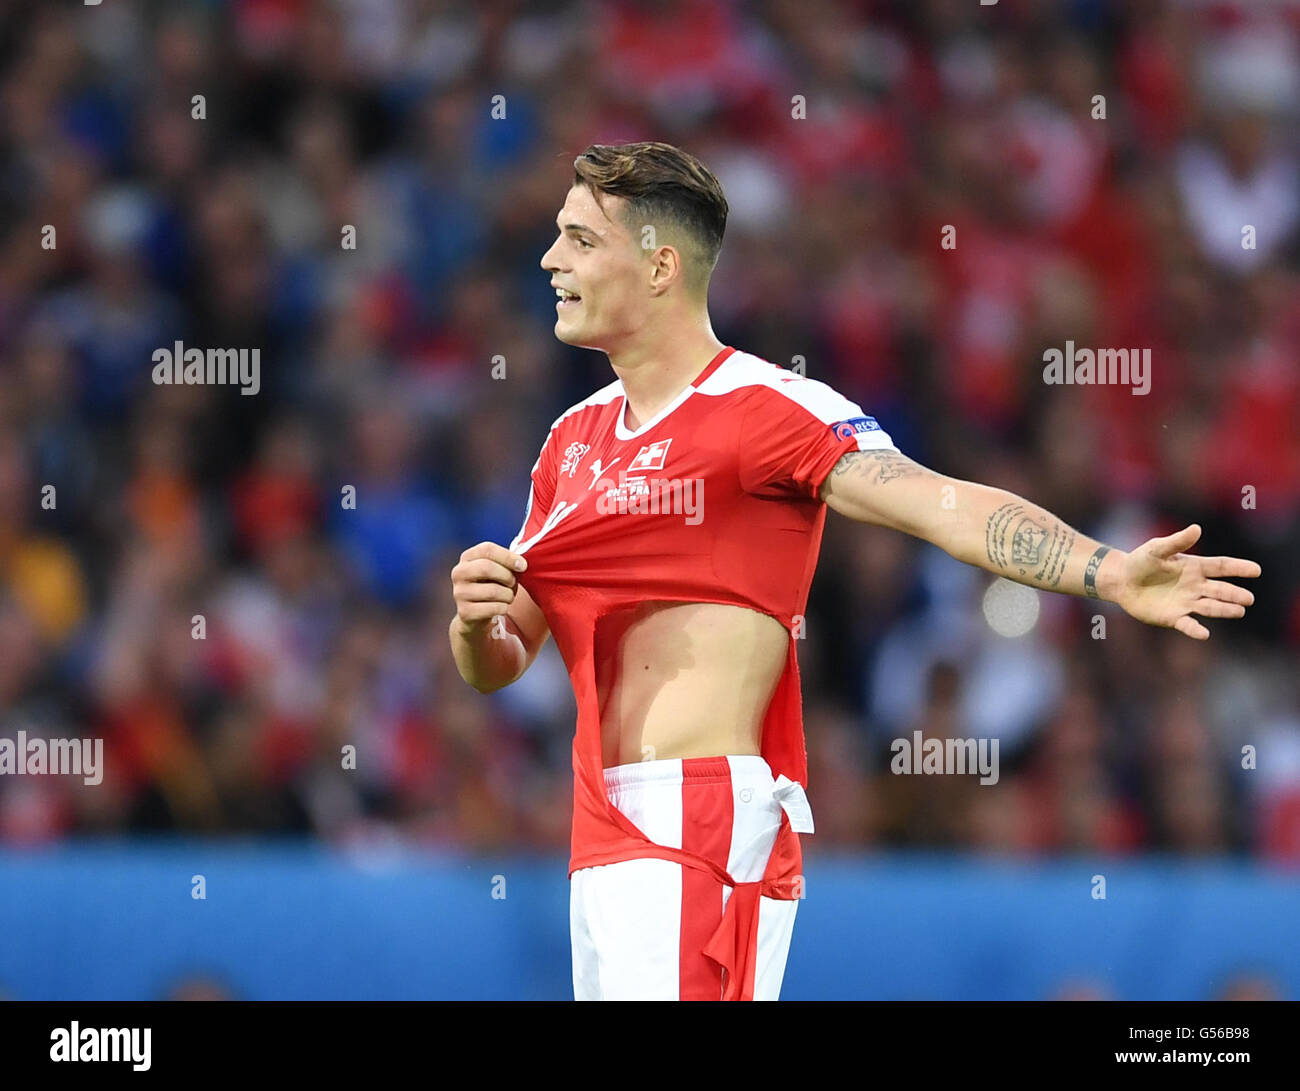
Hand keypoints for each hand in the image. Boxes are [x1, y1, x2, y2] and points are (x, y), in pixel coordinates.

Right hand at [450, 542, 527, 633]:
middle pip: (486, 568)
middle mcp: (459, 573)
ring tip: (508, 596)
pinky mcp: (464, 612)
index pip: (487, 549)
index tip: (523, 566)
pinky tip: (501, 607)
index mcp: (467, 557)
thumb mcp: (496, 570)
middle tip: (513, 583)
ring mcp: (459, 593)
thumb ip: (507, 562)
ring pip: (492, 591)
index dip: (508, 556)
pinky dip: (504, 608)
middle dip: (507, 576)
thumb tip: (522, 564)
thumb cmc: (491, 585)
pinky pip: (494, 608)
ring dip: (508, 595)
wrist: (476, 614)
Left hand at [1110, 524, 1260, 639]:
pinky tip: (1204, 633)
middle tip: (1248, 599)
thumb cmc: (1141, 561)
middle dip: (1235, 594)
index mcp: (1194, 567)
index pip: (1221, 567)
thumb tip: (1197, 528)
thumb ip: (1177, 541)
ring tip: (1239, 611)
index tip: (1256, 570)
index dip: (1239, 568)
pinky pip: (1188, 624)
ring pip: (1210, 607)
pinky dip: (1196, 630)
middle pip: (1220, 590)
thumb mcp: (1156, 549)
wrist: (1121, 580)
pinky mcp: (1174, 617)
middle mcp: (1195, 586)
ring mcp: (1186, 602)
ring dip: (1224, 609)